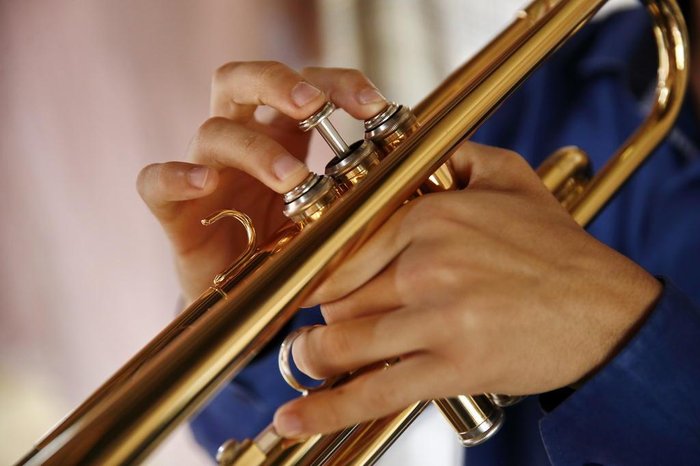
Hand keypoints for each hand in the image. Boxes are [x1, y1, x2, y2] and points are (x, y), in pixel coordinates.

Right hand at [136, 62, 386, 302]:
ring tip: (290, 177)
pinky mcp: (175, 210)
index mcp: (281, 135)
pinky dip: (177, 176)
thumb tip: (413, 172)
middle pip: (243, 80)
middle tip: (314, 108)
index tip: (375, 106)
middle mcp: (240, 141)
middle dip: (280, 84)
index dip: (337, 83)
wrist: (247, 302)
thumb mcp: (332, 216)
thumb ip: (359, 191)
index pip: (304, 86)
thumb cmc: (292, 251)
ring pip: (213, 131)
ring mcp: (205, 171)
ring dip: (255, 149)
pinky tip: (204, 184)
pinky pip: (156, 181)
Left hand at [274, 142, 661, 436]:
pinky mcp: (453, 366)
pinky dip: (328, 408)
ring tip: (308, 360)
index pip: (345, 249)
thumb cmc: (556, 248)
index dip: (317, 275)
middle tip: (316, 325)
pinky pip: (376, 390)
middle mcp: (427, 263)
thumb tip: (418, 144)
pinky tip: (293, 420)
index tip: (306, 288)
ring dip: (315, 357)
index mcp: (432, 216)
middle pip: (339, 296)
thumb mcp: (510, 180)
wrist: (607, 310)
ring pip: (345, 342)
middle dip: (323, 316)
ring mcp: (438, 316)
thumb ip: (459, 156)